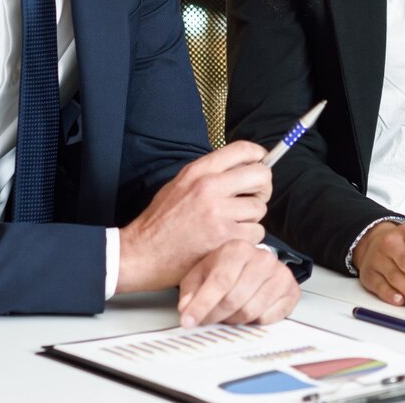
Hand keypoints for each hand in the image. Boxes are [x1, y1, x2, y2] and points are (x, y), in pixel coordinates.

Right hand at [117, 140, 271, 293]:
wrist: (142, 254)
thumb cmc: (160, 222)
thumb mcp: (179, 184)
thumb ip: (209, 174)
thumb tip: (241, 168)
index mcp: (198, 171)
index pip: (243, 150)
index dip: (259, 156)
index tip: (262, 163)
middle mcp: (209, 187)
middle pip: (261, 176)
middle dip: (262, 188)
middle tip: (253, 198)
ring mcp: (218, 213)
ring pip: (260, 208)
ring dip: (252, 219)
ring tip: (233, 225)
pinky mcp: (225, 238)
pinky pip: (256, 233)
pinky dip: (247, 239)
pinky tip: (230, 240)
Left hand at [177, 240, 299, 326]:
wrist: (254, 264)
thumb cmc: (226, 268)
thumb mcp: (201, 272)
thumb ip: (190, 290)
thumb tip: (186, 309)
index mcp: (238, 249)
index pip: (219, 281)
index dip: (202, 304)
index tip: (188, 321)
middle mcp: (262, 258)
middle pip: (234, 299)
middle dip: (216, 315)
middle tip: (207, 319)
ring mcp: (279, 273)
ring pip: (249, 311)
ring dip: (234, 319)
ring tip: (228, 312)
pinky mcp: (291, 290)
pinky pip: (267, 318)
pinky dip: (253, 321)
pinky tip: (248, 310)